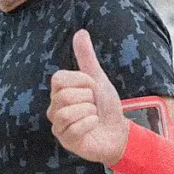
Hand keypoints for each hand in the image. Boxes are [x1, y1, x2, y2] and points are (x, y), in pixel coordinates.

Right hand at [48, 29, 129, 165]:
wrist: (119, 131)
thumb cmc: (106, 106)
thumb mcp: (98, 79)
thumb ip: (87, 58)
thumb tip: (80, 32)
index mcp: (59, 92)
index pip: (58, 78)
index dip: (81, 80)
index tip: (92, 87)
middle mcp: (54, 108)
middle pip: (64, 96)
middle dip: (88, 98)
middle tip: (94, 104)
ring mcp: (58, 126)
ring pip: (67, 113)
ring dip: (89, 112)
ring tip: (93, 115)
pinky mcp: (66, 141)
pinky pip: (75, 128)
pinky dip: (91, 124)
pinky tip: (93, 126)